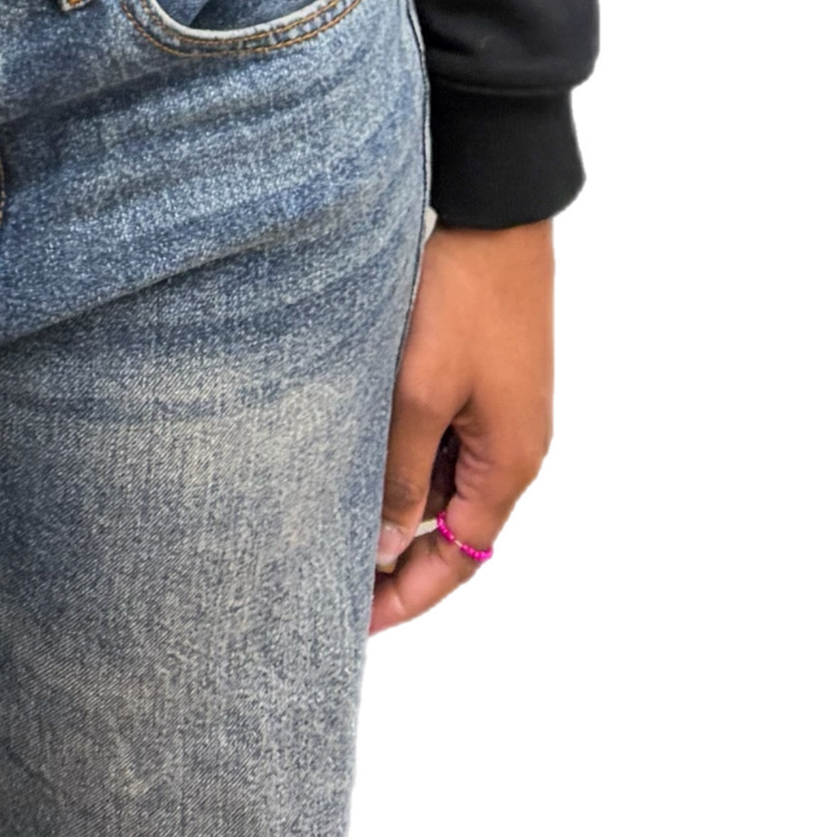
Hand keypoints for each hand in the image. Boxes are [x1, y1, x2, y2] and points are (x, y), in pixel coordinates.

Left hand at [366, 219, 557, 635]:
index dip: (408, 596)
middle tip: (329, 579)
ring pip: (440, 483)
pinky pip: (440, 441)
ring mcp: (495, 411)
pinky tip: (355, 460)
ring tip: (329, 526)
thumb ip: (400, 472)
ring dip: (395, 507)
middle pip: (451, 528)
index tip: (356, 625)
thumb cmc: (461, 294)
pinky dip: (402, 461)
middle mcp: (508, 446)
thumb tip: (385, 546)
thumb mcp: (420, 391)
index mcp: (506, 463)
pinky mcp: (478, 378)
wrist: (492, 211)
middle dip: (395, 558)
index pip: (459, 560)